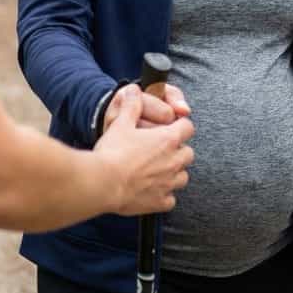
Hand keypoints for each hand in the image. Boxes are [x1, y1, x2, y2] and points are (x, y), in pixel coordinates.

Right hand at [94, 85, 194, 215]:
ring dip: (174, 172)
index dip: (180, 125)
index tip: (171, 126)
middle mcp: (173, 161)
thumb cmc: (113, 151)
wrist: (103, 183)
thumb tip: (134, 90)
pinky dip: (164, 195)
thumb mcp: (121, 123)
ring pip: (183, 177)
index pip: (188, 127)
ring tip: (157, 170)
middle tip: (161, 149)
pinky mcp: (160, 202)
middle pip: (189, 153)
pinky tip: (151, 190)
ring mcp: (168, 183)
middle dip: (179, 150)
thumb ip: (131, 105)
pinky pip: (170, 199)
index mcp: (167, 139)